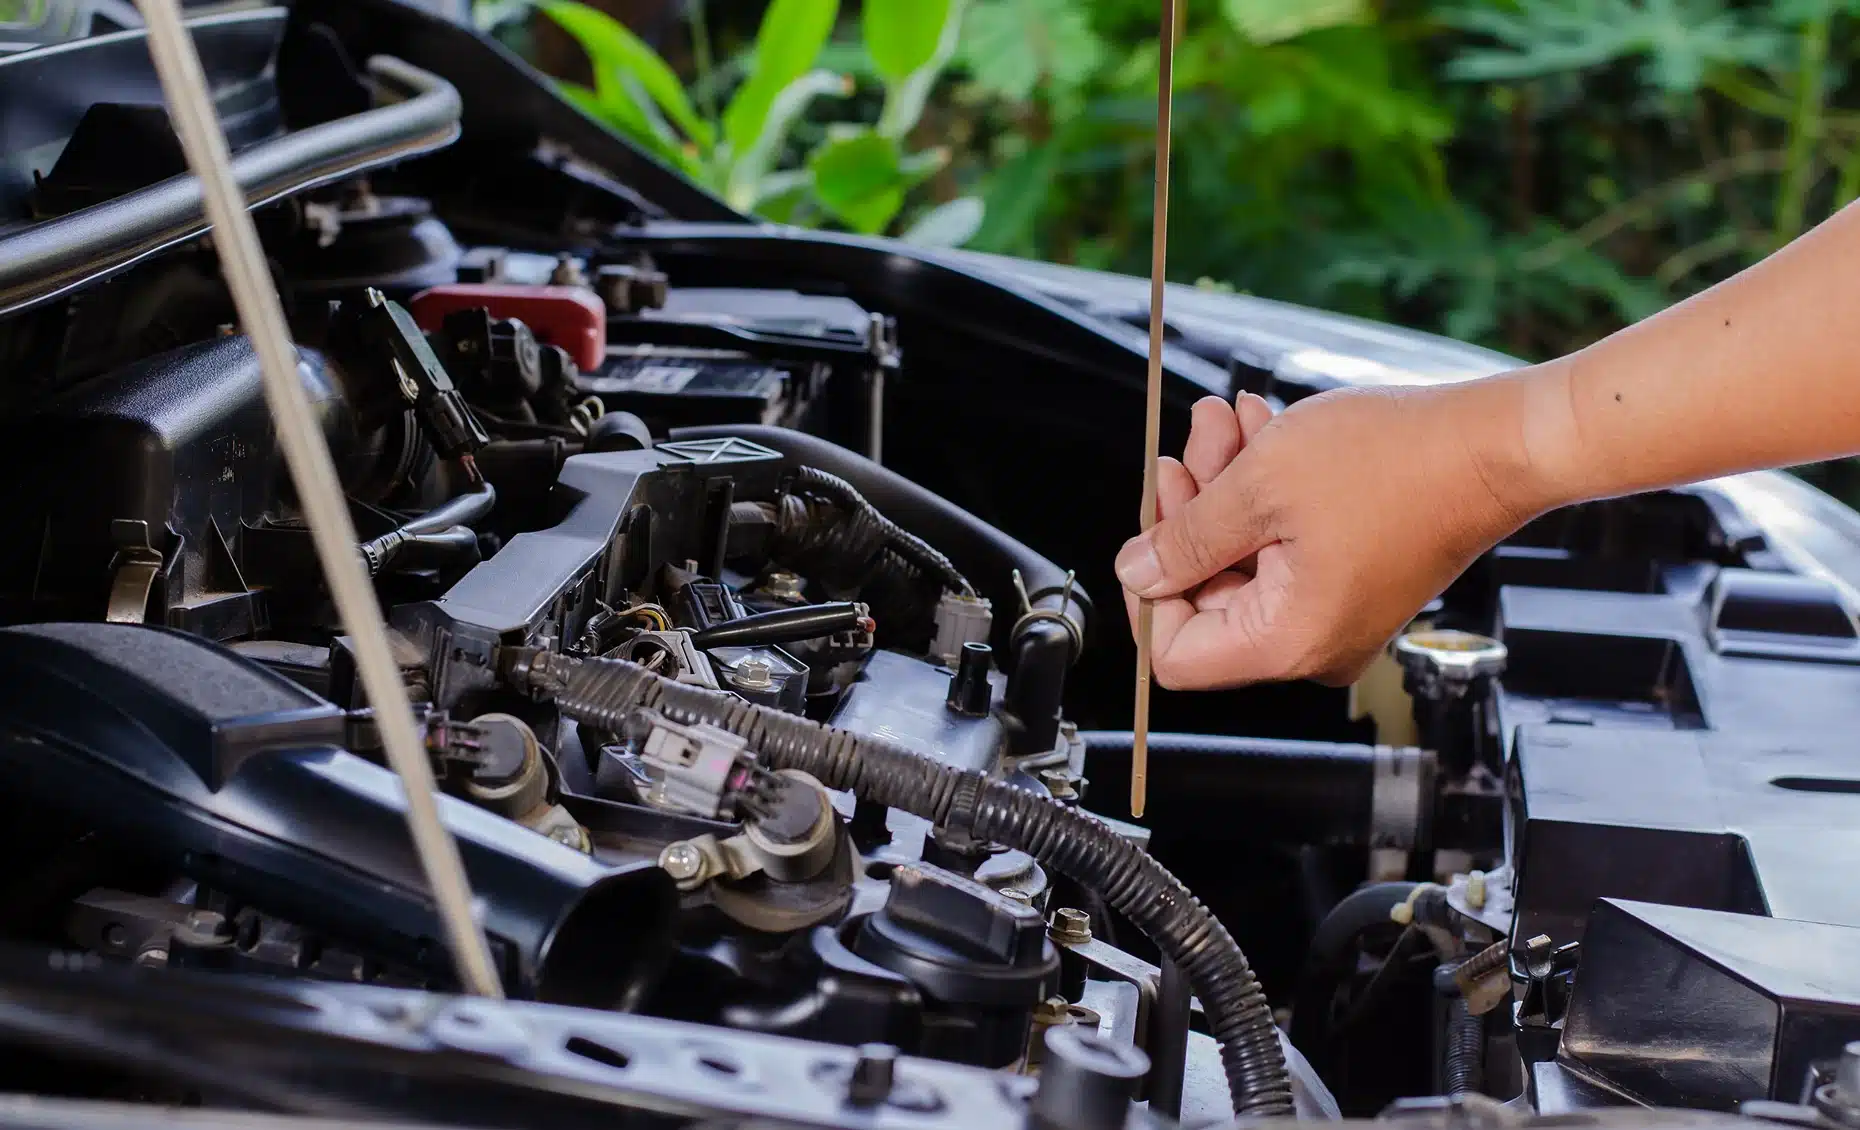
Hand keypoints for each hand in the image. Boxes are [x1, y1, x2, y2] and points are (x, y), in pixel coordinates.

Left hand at [1118, 376, 1557, 688]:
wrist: (1492, 443)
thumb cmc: (1398, 463)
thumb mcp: (1260, 486)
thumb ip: (1185, 537)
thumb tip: (1137, 570)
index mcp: (1286, 642)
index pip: (1174, 653)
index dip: (1148, 590)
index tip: (1150, 531)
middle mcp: (1311, 645)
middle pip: (1206, 596)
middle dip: (1190, 513)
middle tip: (1189, 450)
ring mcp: (1333, 614)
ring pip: (1242, 558)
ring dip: (1223, 486)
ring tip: (1224, 422)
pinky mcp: (1349, 580)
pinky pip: (1281, 546)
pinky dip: (1262, 492)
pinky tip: (1257, 432)